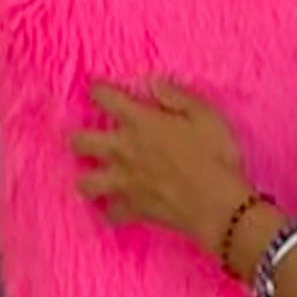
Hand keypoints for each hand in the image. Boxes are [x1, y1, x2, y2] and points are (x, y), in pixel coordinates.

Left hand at [72, 81, 253, 255]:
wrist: (218, 205)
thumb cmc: (215, 155)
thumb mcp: (204, 113)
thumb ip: (175, 95)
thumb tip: (152, 82)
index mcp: (140, 122)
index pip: (106, 98)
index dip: (97, 89)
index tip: (97, 88)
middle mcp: (123, 150)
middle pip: (80, 143)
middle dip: (79, 137)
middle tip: (88, 137)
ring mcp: (124, 183)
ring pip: (85, 182)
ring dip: (87, 177)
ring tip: (95, 175)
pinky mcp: (132, 209)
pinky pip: (109, 214)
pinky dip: (111, 211)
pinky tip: (116, 208)